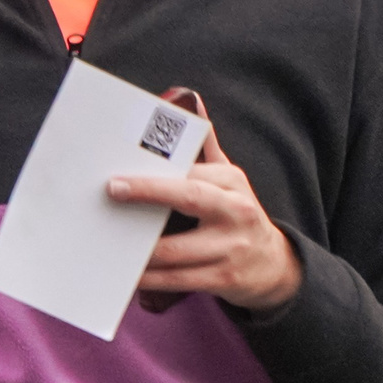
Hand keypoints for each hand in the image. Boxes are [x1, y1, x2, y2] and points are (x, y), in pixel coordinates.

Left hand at [108, 115, 301, 312]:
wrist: (274, 265)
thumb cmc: (239, 215)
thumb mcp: (230, 180)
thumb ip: (207, 147)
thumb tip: (192, 102)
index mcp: (232, 183)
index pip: (192, 172)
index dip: (156, 173)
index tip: (121, 173)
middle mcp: (235, 211)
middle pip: (188, 198)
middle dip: (147, 193)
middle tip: (112, 191)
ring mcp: (230, 248)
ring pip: (175, 250)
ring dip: (138, 248)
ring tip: (108, 240)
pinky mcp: (223, 279)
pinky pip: (177, 280)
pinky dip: (149, 278)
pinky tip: (129, 274)